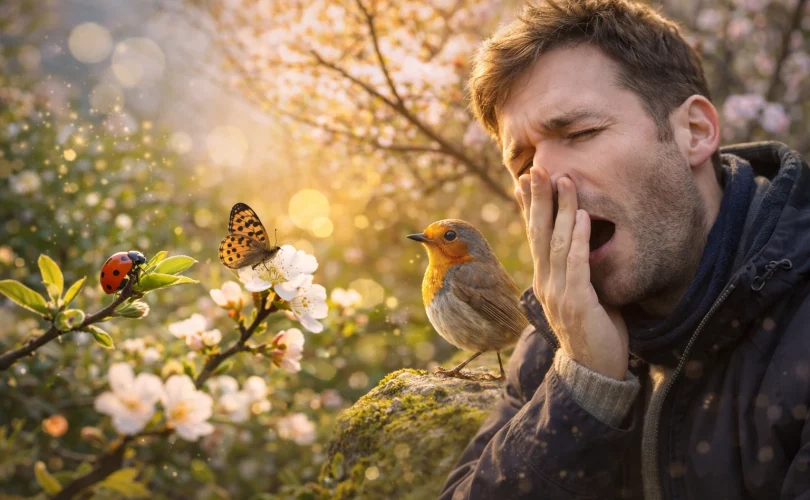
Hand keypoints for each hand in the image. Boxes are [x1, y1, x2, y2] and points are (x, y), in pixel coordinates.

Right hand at [516, 166, 628, 380]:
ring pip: (556, 242)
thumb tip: (584, 244)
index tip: (526, 180)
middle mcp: (545, 283)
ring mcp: (558, 292)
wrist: (594, 371)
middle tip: (536, 168)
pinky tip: (583, 215)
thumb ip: (578, 271)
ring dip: (561, 209)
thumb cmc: (593, 331)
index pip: (534, 236)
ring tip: (564, 180)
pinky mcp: (576, 302)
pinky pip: (576, 263)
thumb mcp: (581, 295)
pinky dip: (579, 237)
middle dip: (538, 199)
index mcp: (544, 280)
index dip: (530, 207)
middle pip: (538, 233)